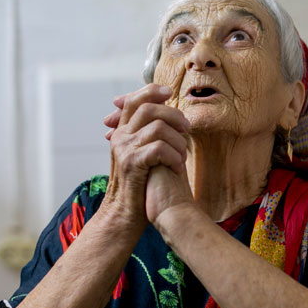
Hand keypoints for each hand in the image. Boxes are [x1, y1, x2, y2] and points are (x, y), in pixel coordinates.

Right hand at [100, 84, 189, 224]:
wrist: (126, 215)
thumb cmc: (142, 187)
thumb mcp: (144, 156)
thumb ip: (151, 136)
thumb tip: (172, 118)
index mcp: (122, 132)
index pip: (135, 100)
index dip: (153, 92)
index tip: (170, 94)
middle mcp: (120, 137)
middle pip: (148, 108)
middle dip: (173, 115)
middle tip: (187, 129)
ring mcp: (124, 149)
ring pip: (157, 127)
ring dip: (177, 141)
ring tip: (182, 156)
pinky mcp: (132, 163)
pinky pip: (159, 147)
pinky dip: (174, 156)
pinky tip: (177, 167)